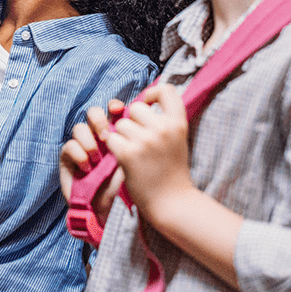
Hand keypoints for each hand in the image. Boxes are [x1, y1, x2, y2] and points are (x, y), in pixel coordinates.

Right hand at [59, 100, 125, 227]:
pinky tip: (87, 168)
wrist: (107, 211)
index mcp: (115, 134)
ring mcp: (81, 147)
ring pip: (79, 128)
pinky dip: (78, 154)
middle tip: (106, 135)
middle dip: (98, 119)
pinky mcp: (67, 159)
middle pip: (92, 113)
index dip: (113, 106)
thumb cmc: (122, 188)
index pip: (112, 111)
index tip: (118, 109)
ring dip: (89, 141)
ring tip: (97, 158)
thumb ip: (129, 142)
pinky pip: (69, 145)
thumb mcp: (130, 161)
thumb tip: (131, 122)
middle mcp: (97, 137)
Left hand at [105, 85, 196, 219]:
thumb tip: (142, 100)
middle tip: (140, 142)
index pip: (166, 89)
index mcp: (178, 122)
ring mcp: (145, 141)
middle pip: (135, 108)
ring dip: (122, 137)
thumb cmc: (171, 170)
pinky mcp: (128, 153)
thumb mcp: (177, 139)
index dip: (152, 93)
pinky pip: (111, 139)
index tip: (148, 106)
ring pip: (120, 125)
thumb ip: (165, 119)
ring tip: (135, 154)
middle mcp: (163, 128)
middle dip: (132, 122)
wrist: (171, 202)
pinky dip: (114, 149)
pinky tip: (125, 160)